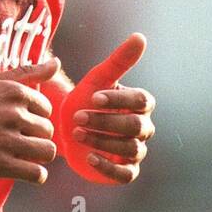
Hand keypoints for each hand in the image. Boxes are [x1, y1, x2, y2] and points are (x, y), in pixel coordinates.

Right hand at [0, 56, 60, 183]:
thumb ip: (26, 72)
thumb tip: (56, 62)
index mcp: (15, 92)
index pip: (46, 110)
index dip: (31, 120)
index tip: (12, 125)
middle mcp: (14, 113)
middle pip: (47, 131)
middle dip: (34, 138)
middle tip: (11, 143)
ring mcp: (7, 139)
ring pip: (47, 152)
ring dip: (36, 157)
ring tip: (18, 157)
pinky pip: (36, 174)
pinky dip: (35, 176)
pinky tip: (21, 171)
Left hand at [61, 33, 155, 184]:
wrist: (66, 126)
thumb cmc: (85, 99)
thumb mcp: (98, 78)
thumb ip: (119, 60)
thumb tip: (140, 37)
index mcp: (142, 104)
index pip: (142, 101)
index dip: (118, 100)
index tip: (92, 97)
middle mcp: (144, 128)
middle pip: (136, 127)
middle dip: (106, 122)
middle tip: (77, 117)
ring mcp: (136, 151)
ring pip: (129, 149)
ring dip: (102, 141)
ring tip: (76, 133)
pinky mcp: (125, 171)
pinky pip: (126, 174)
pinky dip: (108, 167)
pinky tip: (88, 157)